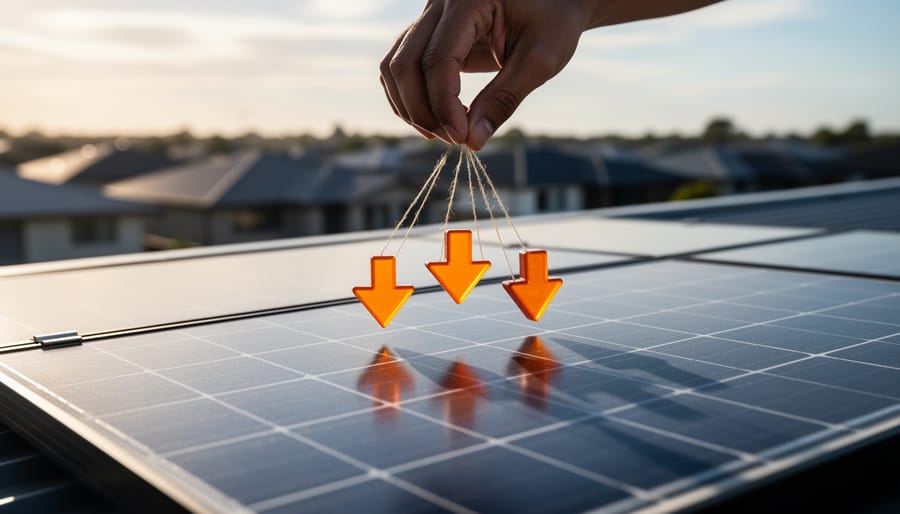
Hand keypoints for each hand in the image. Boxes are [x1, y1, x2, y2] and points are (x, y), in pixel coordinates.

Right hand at [379, 0, 587, 149]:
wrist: (556, 0)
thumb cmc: (554, 22)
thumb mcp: (539, 60)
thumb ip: (504, 99)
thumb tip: (472, 142)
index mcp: (467, 0)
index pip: (437, 59)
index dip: (443, 104)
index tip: (461, 136)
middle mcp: (439, 3)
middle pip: (404, 63)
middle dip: (421, 109)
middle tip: (454, 138)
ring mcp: (430, 17)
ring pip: (395, 66)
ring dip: (410, 106)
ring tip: (444, 133)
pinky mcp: (430, 34)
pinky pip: (403, 67)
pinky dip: (411, 98)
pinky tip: (437, 120)